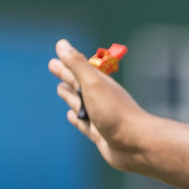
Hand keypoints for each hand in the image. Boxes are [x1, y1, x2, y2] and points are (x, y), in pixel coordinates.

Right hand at [49, 39, 149, 171]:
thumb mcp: (93, 84)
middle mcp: (100, 99)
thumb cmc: (115, 112)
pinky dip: (75, 119)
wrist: (136, 144)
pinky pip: (84, 124)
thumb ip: (77, 65)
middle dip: (66, 74)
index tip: (55, 54)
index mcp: (99, 84)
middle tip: (52, 66)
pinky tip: (71, 116)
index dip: (66, 61)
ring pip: (80, 103)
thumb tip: (61, 44)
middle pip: (78, 83)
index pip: (78, 69)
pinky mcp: (99, 135)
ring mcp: (100, 117)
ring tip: (60, 89)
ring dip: (70, 95)